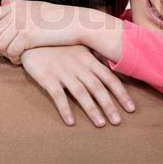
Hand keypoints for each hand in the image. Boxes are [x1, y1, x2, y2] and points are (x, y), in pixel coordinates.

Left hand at [0, 0, 82, 63]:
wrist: (76, 22)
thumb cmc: (58, 17)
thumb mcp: (35, 6)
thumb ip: (17, 6)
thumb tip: (3, 2)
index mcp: (15, 5)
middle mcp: (15, 12)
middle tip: (3, 56)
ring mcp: (20, 23)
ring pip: (0, 45)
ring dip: (5, 55)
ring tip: (14, 58)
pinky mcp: (27, 35)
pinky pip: (11, 52)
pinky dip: (13, 59)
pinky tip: (20, 61)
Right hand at [20, 45, 135, 126]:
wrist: (32, 38)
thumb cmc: (58, 44)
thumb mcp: (79, 46)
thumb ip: (95, 57)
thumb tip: (113, 66)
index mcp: (88, 59)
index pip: (109, 77)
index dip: (121, 93)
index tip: (130, 107)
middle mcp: (78, 66)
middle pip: (97, 87)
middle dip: (109, 105)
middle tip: (117, 121)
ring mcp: (63, 72)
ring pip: (81, 93)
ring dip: (92, 110)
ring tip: (101, 124)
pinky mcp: (47, 77)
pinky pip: (58, 95)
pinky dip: (65, 109)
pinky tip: (71, 122)